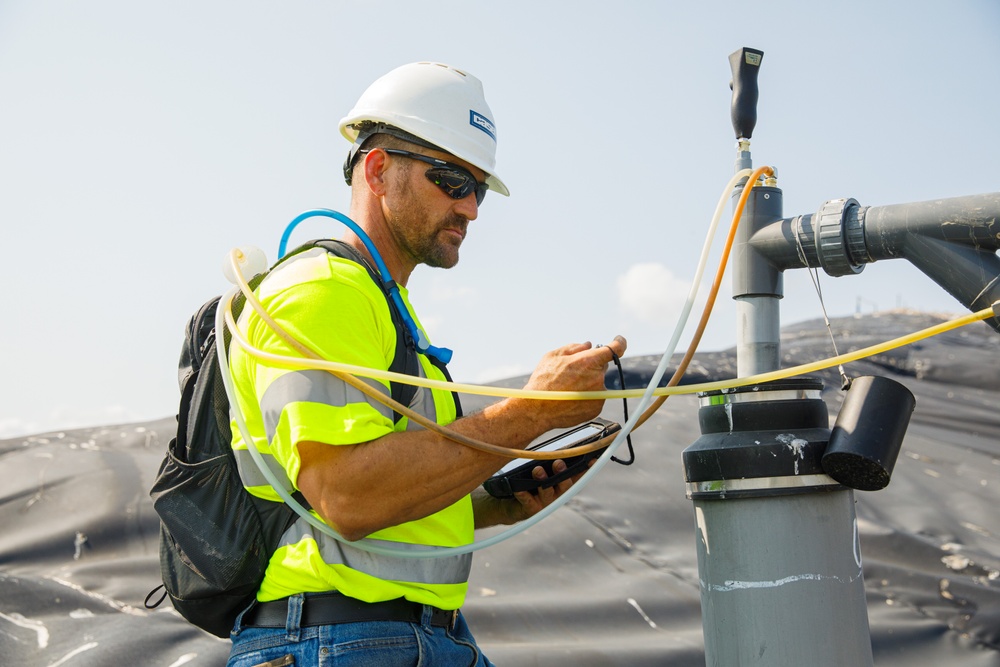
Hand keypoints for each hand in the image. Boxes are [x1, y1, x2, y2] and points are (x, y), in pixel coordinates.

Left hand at [472, 459, 592, 527]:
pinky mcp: (531, 509)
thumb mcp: (541, 468)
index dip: (586, 468)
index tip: (591, 458)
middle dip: (562, 473)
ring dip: (543, 480)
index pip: (577, 474)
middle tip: (558, 462)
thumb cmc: (530, 482)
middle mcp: (557, 494)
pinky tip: (519, 489)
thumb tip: (553, 434)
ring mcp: (545, 503)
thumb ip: (548, 458)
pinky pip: (527, 501)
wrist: (513, 504)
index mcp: (562, 483)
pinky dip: (524, 494)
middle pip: (564, 485)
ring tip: (537, 470)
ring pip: (547, 492)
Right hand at [519, 335, 626, 428]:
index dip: (619, 343)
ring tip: (567, 389)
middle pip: (601, 367)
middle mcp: (597, 378)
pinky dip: (586, 396)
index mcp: (588, 362)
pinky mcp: (596, 408)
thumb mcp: (553, 356)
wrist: (536, 410)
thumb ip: (574, 347)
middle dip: (591, 366)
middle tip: (572, 373)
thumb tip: (588, 345)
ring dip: (588, 383)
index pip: (614, 349)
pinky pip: (595, 397)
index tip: (619, 340)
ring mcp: (598, 395)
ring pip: (598, 383)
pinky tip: (570, 398)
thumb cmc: (543, 382)